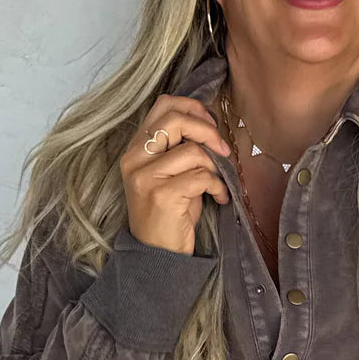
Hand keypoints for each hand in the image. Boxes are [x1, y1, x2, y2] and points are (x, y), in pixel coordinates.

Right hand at [120, 94, 232, 255]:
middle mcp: (134, 159)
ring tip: (218, 183)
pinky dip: (218, 186)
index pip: (163, 106)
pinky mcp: (162, 195)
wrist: (157, 253)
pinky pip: (202, 177)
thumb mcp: (169, 174)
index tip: (211, 124)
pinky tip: (219, 197)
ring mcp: (145, 177)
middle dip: (207, 130)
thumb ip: (178, 147)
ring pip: (193, 151)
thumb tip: (208, 124)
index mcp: (135, 149)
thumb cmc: (170, 213)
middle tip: (223, 149)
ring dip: (215, 167)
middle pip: (175, 120)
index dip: (192, 107)